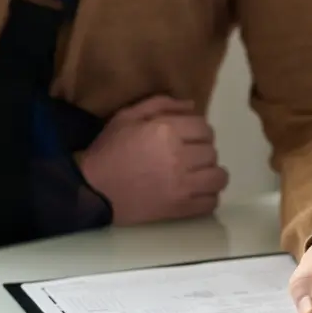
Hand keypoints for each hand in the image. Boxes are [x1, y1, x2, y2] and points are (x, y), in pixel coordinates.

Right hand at [80, 96, 228, 225]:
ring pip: (219, 177)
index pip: (205, 128)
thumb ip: (162, 105)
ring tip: (196, 175)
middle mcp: (180, 157)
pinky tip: (195, 193)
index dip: (199, 132)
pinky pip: (212, 202)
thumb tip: (192, 105)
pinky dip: (208, 197)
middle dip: (202, 152)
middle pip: (212, 152)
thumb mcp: (128, 116)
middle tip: (187, 157)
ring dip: (210, 174)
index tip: (189, 138)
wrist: (92, 189)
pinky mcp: (182, 207)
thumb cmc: (109, 150)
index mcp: (167, 131)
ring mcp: (183, 185)